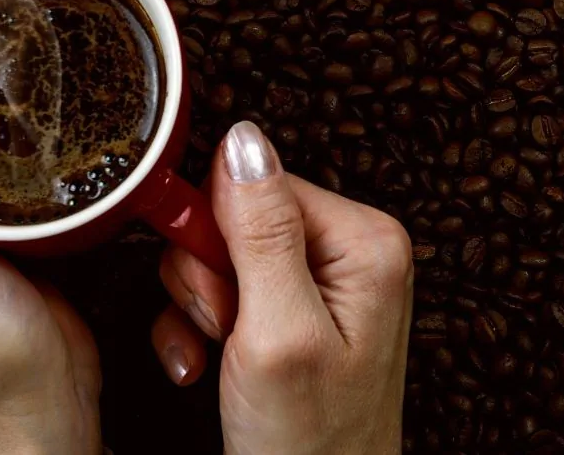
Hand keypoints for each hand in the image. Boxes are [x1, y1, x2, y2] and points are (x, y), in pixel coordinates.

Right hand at [151, 121, 413, 453]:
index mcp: (365, 242)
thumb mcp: (279, 332)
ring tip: (222, 356)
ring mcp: (321, 285)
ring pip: (220, 254)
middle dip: (209, 277)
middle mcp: (350, 253)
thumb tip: (245, 139)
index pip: (261, 183)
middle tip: (226, 331)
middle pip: (238, 216)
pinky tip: (207, 366)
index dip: (219, 234)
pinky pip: (223, 290)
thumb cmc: (311, 445)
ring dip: (199, 308)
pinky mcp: (291, 313)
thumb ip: (261, 233)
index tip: (219, 296)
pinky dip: (199, 330)